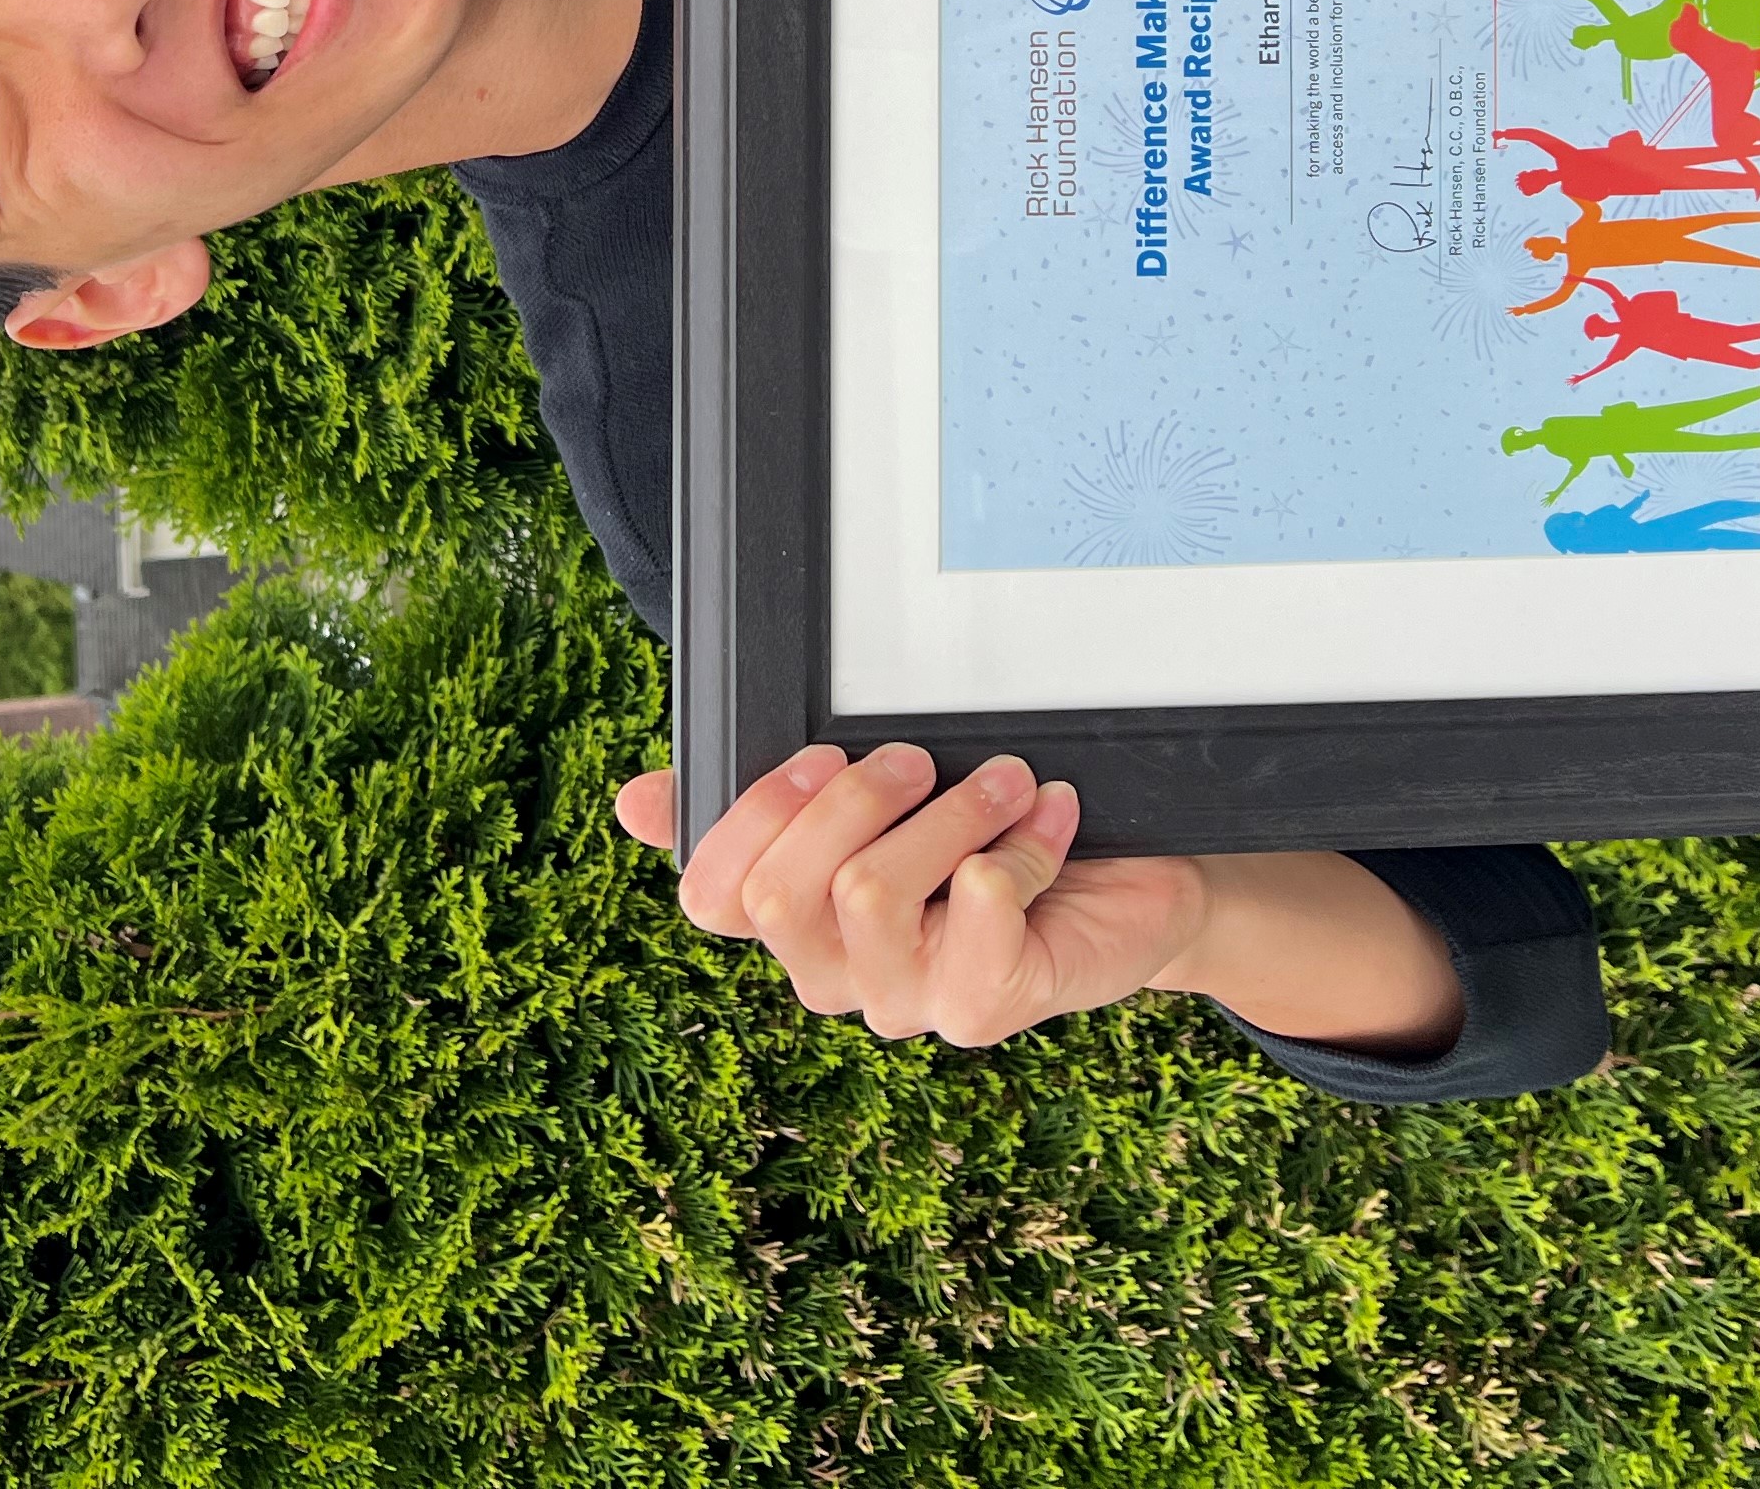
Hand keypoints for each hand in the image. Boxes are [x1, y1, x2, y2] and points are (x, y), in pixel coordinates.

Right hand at [615, 745, 1209, 1046]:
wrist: (1128, 885)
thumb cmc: (989, 834)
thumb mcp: (879, 801)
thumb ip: (766, 796)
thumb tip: (631, 802)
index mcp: (796, 922)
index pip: (710, 899)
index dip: (748, 821)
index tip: (818, 751)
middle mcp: (838, 975)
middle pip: (782, 894)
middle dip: (853, 800)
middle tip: (919, 756)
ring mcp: (907, 1002)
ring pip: (869, 895)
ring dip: (949, 813)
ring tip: (1005, 780)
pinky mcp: (983, 1008)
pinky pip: (974, 912)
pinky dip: (1018, 847)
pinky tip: (1047, 824)